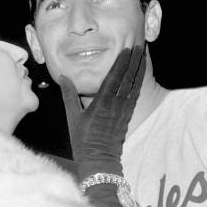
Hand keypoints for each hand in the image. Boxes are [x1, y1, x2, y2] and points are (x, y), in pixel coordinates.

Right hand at [60, 46, 144, 177]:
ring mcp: (124, 111)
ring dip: (139, 70)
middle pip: (128, 78)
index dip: (122, 62)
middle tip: (140, 46)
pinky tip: (140, 77)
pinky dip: (138, 84)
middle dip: (134, 62)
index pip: (114, 77)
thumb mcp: (72, 118)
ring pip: (134, 86)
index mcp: (102, 103)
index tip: (127, 49)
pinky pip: (135, 96)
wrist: (98, 160)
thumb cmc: (82, 141)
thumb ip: (69, 96)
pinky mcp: (127, 117)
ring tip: (143, 57)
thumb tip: (63, 77)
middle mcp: (116, 105)